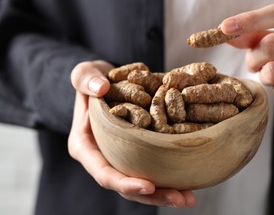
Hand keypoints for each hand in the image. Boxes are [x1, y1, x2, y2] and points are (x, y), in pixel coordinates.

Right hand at [69, 60, 195, 206]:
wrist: (105, 82)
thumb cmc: (92, 80)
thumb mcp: (83, 74)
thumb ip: (86, 79)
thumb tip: (101, 89)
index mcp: (86, 147)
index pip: (103, 172)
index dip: (124, 182)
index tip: (148, 185)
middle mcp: (103, 158)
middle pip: (126, 185)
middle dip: (153, 196)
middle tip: (181, 199)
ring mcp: (121, 158)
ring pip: (142, 183)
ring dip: (165, 193)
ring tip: (189, 198)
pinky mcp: (137, 153)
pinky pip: (153, 169)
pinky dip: (170, 177)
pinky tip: (190, 183)